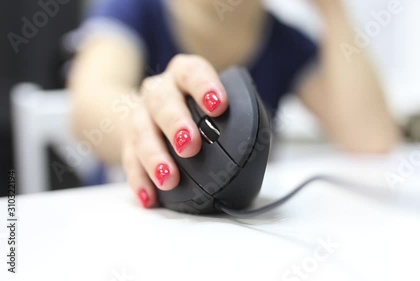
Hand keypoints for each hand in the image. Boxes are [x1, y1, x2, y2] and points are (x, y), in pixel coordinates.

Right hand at [121, 55, 228, 207]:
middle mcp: (159, 91)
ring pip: (141, 132)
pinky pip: (130, 162)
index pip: (192, 72)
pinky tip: (150, 196)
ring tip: (169, 179)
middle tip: (190, 146)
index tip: (218, 105)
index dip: (204, 86)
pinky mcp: (127, 143)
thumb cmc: (197, 111)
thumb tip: (255, 148)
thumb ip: (232, 117)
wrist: (155, 113)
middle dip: (176, 124)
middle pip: (162, 101)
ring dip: (155, 157)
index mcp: (184, 75)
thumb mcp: (214, 104)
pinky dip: (140, 181)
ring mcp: (140, 116)